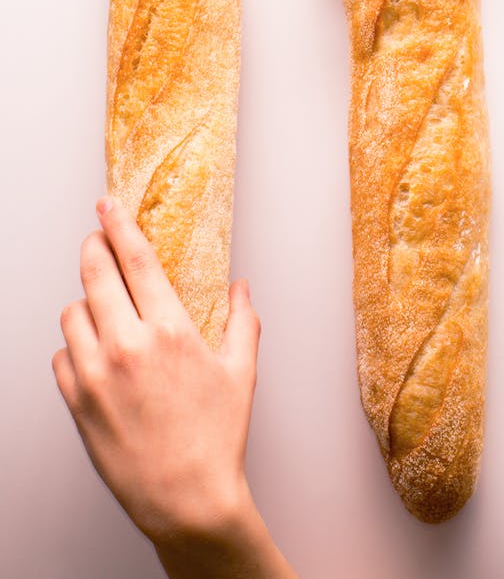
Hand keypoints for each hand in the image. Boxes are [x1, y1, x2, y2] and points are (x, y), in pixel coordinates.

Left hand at [52, 195, 260, 546]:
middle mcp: (126, 345)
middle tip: (98, 242)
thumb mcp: (241, 372)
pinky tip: (96, 355)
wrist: (186, 499)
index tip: (108, 206)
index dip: (118, 224)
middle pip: (93, 273)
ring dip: (86, 302)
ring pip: (71, 312)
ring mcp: (94, 374)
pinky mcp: (75, 402)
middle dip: (93, 248)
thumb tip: (240, 287)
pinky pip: (60, 355)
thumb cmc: (215, 437)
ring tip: (104, 310)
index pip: (135, 258)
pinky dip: (74, 347)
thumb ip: (242, 321)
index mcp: (169, 330)